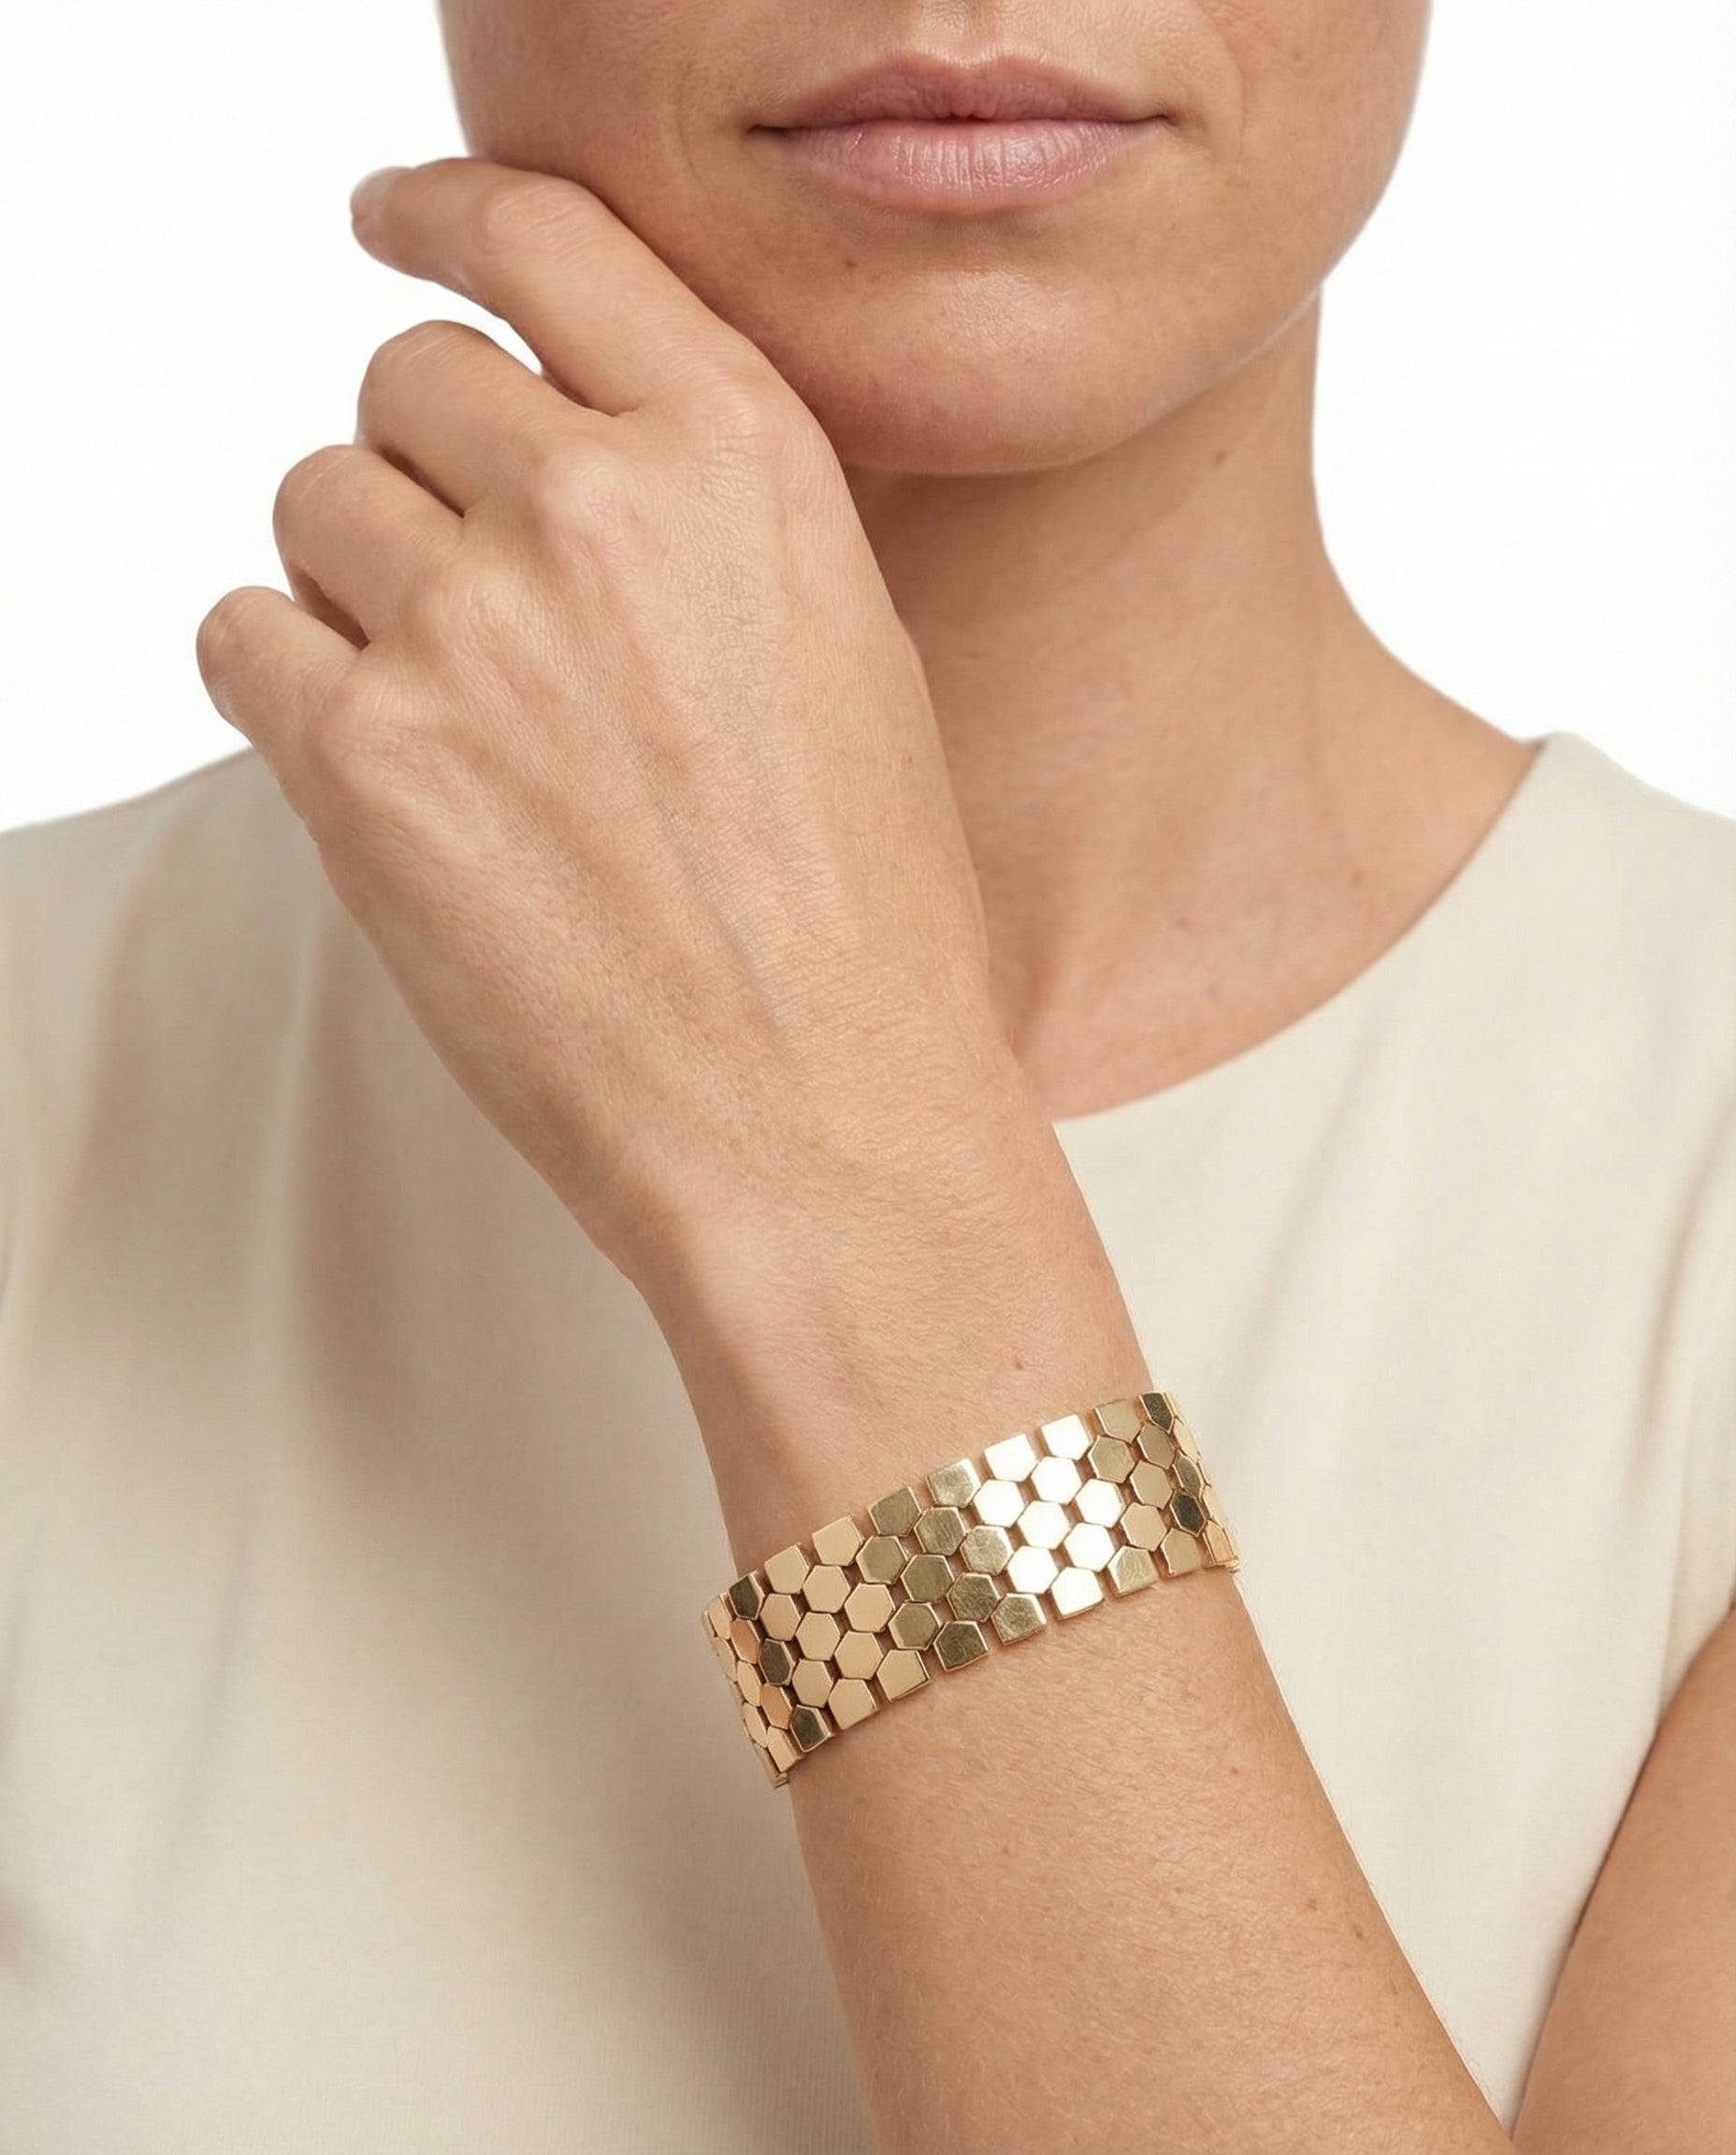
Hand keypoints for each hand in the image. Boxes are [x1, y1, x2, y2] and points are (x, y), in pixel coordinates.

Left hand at [193, 157, 1023, 1305]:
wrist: (827, 1122)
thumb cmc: (861, 916)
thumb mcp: (843, 651)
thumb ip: (699, 512)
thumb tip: (551, 453)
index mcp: (745, 455)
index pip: (544, 235)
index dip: (444, 215)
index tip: (391, 223)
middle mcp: (599, 506)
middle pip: (404, 378)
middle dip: (425, 467)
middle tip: (479, 596)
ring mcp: (471, 628)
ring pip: (314, 502)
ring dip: (360, 584)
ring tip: (460, 716)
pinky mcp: (363, 762)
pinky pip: (240, 634)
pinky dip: (287, 682)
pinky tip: (385, 764)